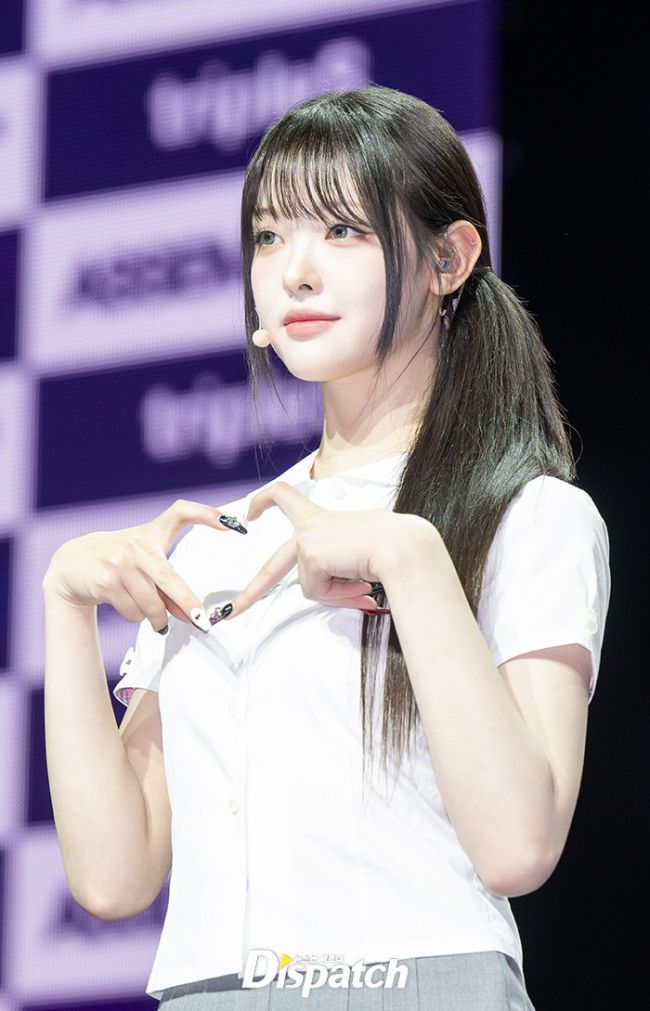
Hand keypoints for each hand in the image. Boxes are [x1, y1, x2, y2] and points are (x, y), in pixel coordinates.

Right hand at [41, 498, 247, 633]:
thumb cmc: (120, 561)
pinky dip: (138, 618)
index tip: (233, 524)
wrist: (72, 565)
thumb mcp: (143, 558)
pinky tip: (132, 609)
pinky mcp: (106, 582)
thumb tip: (190, 615)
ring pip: (151, 604)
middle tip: (202, 622)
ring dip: (158, 619)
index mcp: (151, 533)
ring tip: (157, 620)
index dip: (207, 514)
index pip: (181, 512)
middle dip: (188, 604)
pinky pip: (134, 612)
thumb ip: (167, 582)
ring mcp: (120, 563)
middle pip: (170, 579)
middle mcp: (136, 545)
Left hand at [222, 481, 398, 619]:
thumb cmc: (393, 545)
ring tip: (363, 583)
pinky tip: (358, 582)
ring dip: (336, 592)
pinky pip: (317, 591)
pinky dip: (338, 594)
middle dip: (253, 591)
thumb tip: (354, 594)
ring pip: (311, 586)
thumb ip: (344, 567)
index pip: (286, 497)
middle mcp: (311, 525)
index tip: (250, 513)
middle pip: (274, 564)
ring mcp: (307, 539)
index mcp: (323, 518)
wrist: (402, 546)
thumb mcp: (361, 552)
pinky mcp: (310, 555)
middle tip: (234, 610)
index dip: (264, 501)